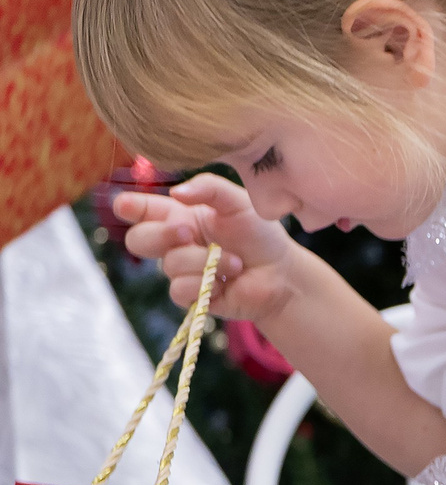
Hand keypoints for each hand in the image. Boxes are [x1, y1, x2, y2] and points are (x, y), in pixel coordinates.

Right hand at [113, 174, 299, 325]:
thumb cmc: (259, 235)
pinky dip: (205, 284)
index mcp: (178, 215)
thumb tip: (175, 192)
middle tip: (189, 232)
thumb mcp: (238, 202)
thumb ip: (209, 188)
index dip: (128, 207)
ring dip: (205, 262)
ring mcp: (181, 270)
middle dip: (162, 234)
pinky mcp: (191, 296)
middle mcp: (174, 243)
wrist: (282, 274)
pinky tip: (226, 282)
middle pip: (138, 240)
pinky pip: (180, 290)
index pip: (141, 210)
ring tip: (235, 262)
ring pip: (169, 265)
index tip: (125, 206)